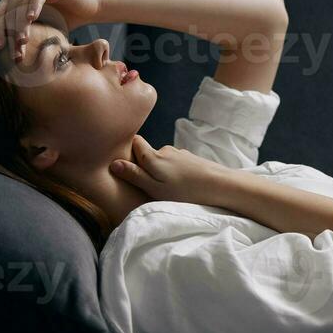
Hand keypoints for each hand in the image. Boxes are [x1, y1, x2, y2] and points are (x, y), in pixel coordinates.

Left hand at [0, 0, 102, 59]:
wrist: (88, 7)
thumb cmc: (64, 20)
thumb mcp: (42, 31)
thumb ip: (26, 38)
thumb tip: (10, 60)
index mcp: (15, 0)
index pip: (0, 15)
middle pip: (7, 9)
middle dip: (9, 31)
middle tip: (13, 49)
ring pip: (21, 3)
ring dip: (20, 22)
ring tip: (22, 40)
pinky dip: (34, 5)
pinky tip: (32, 18)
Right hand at [110, 135, 233, 204]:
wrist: (219, 185)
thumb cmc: (184, 191)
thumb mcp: (155, 188)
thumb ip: (135, 175)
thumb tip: (114, 163)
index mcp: (153, 157)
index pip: (136, 142)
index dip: (129, 148)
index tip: (126, 161)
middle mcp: (165, 150)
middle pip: (149, 152)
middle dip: (145, 163)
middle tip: (146, 182)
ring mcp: (180, 153)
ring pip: (163, 159)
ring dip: (161, 169)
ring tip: (166, 186)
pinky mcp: (191, 159)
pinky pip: (175, 163)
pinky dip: (174, 171)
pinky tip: (180, 183)